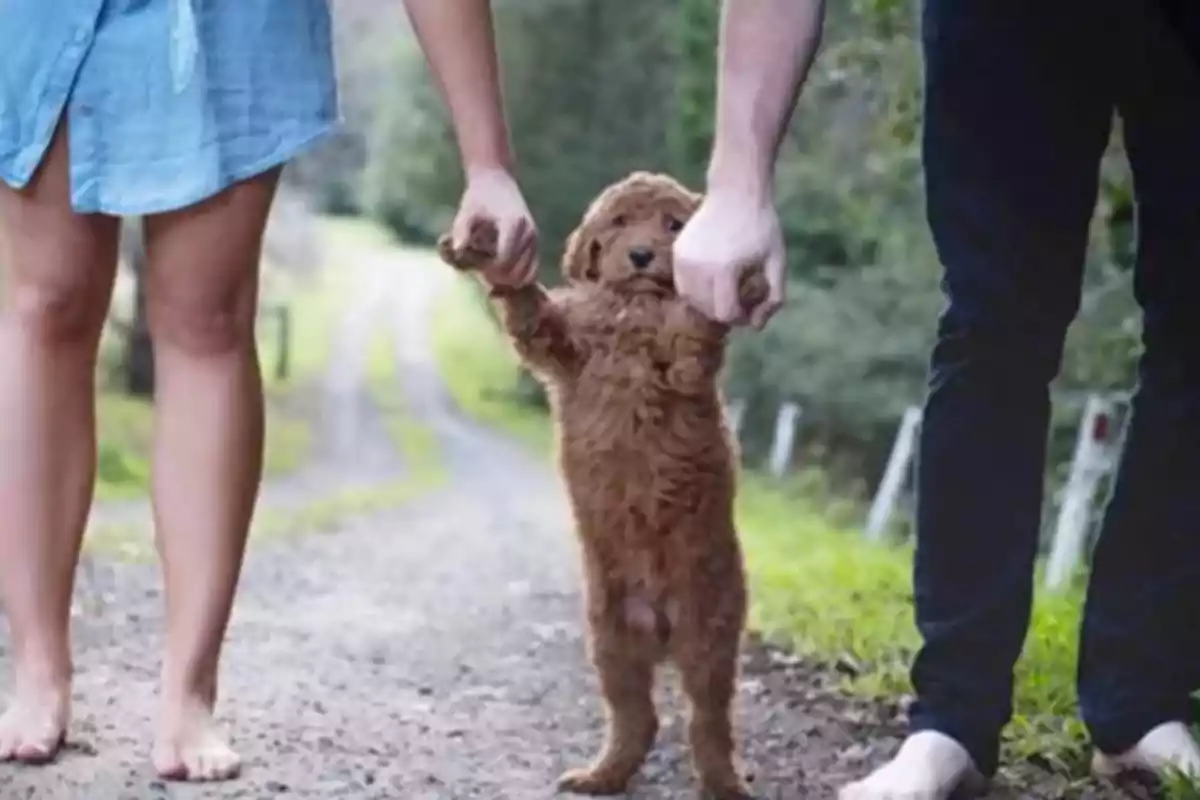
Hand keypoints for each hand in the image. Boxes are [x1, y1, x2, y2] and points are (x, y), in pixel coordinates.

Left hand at [450, 167, 537, 288]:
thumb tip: (457, 251)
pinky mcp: (536, 243)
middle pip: (518, 271)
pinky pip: (533, 270)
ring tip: (493, 273)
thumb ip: (461, 231)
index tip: (478, 269)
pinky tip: (503, 272)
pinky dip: (520, 277)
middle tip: (484, 274)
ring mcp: (535, 239)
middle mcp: (528, 232)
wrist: (497, 181)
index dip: (490, 271)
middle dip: (500, 279)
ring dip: (510, 280)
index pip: (505, 260)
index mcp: (512, 224)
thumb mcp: (466, 212)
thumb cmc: (478, 197)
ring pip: (528, 274)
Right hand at [672, 189, 785, 328]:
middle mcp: (699, 267)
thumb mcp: (778, 261)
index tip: (754, 308)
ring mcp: (684, 260)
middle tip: (743, 299)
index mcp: (724, 270)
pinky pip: (683, 285)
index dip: (742, 318)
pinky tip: (713, 280)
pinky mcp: (677, 253)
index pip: (726, 314)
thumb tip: (757, 327)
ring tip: (728, 290)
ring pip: (692, 301)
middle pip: (708, 311)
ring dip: (710, 303)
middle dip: (727, 312)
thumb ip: (774, 297)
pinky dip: (696, 290)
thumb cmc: (762, 226)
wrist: (737, 191)